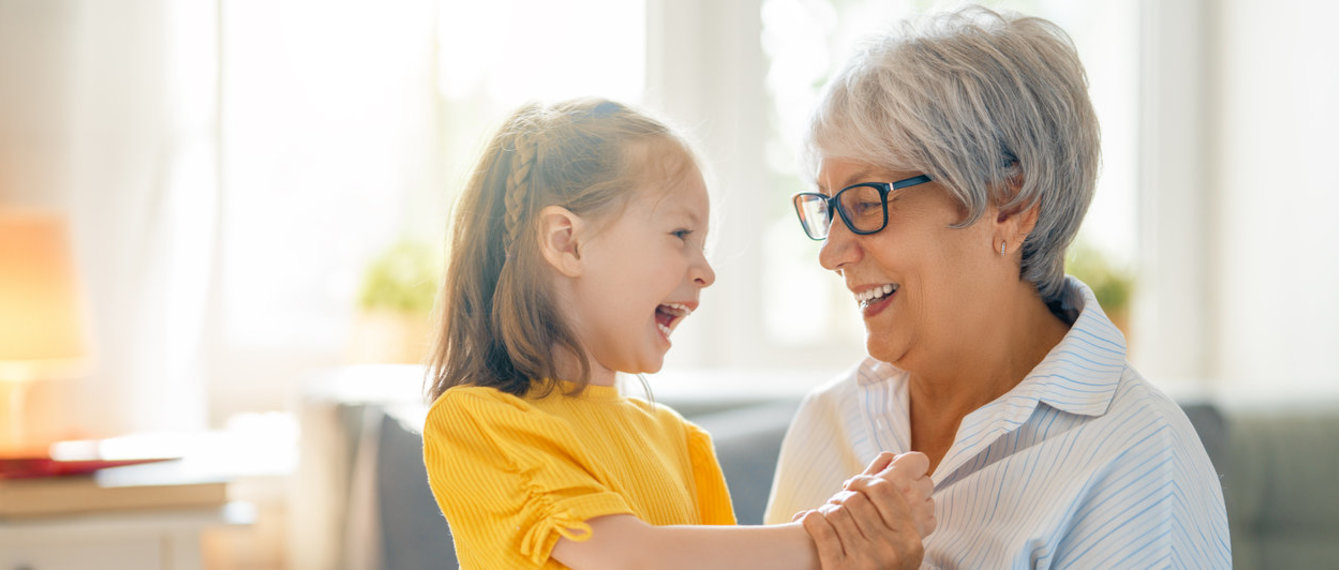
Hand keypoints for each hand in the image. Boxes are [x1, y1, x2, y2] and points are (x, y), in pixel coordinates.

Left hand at [800, 452, 934, 568]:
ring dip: (826, 509)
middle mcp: (890, 550)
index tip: (853, 483)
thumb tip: (891, 459)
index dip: (865, 481)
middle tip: (836, 502)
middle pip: (857, 500)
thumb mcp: (902, 548)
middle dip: (841, 496)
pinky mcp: (838, 569)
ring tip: (825, 515)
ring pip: (836, 511)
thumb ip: (897, 515)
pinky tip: (805, 520)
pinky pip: (820, 529)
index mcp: (909, 541)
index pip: (885, 492)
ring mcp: (865, 561)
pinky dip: (809, 519)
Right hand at [853, 452, 934, 537]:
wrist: (855, 548)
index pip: (920, 460)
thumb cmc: (851, 511)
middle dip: (914, 483)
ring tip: (899, 509)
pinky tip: (904, 522)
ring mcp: (920, 513)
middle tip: (897, 492)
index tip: (902, 470)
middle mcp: (912, 494)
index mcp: (897, 478)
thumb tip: (893, 457)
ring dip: (918, 502)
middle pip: (927, 479)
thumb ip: (878, 465)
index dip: (912, 463)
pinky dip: (920, 519)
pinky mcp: (924, 530)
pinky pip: (930, 518)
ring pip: (930, 499)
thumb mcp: (859, 482)